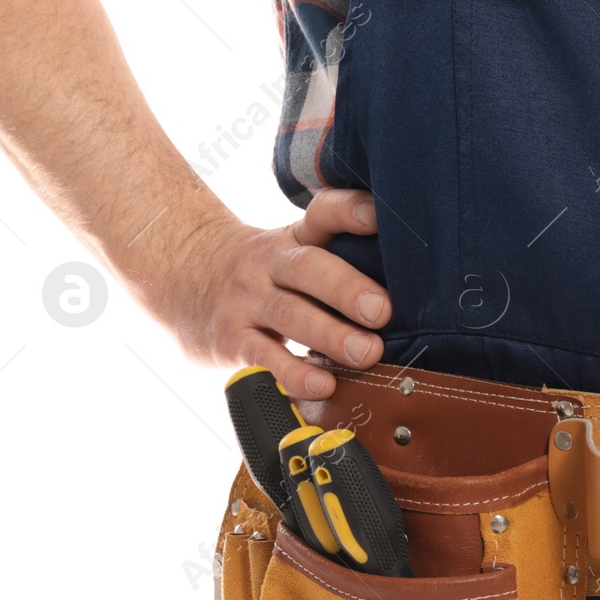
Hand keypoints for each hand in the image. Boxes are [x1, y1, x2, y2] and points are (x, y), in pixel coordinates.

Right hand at [157, 189, 389, 399]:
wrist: (182, 280)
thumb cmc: (265, 275)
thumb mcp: (293, 252)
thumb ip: (341, 260)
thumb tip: (416, 287)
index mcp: (294, 239)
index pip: (322, 214)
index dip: (350, 211)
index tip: (378, 214)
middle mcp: (269, 264)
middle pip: (307, 268)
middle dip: (347, 289)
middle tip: (381, 312)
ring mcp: (247, 302)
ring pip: (289, 315)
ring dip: (330, 336)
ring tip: (365, 354)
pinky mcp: (231, 340)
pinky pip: (264, 358)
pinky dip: (294, 376)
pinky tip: (321, 388)